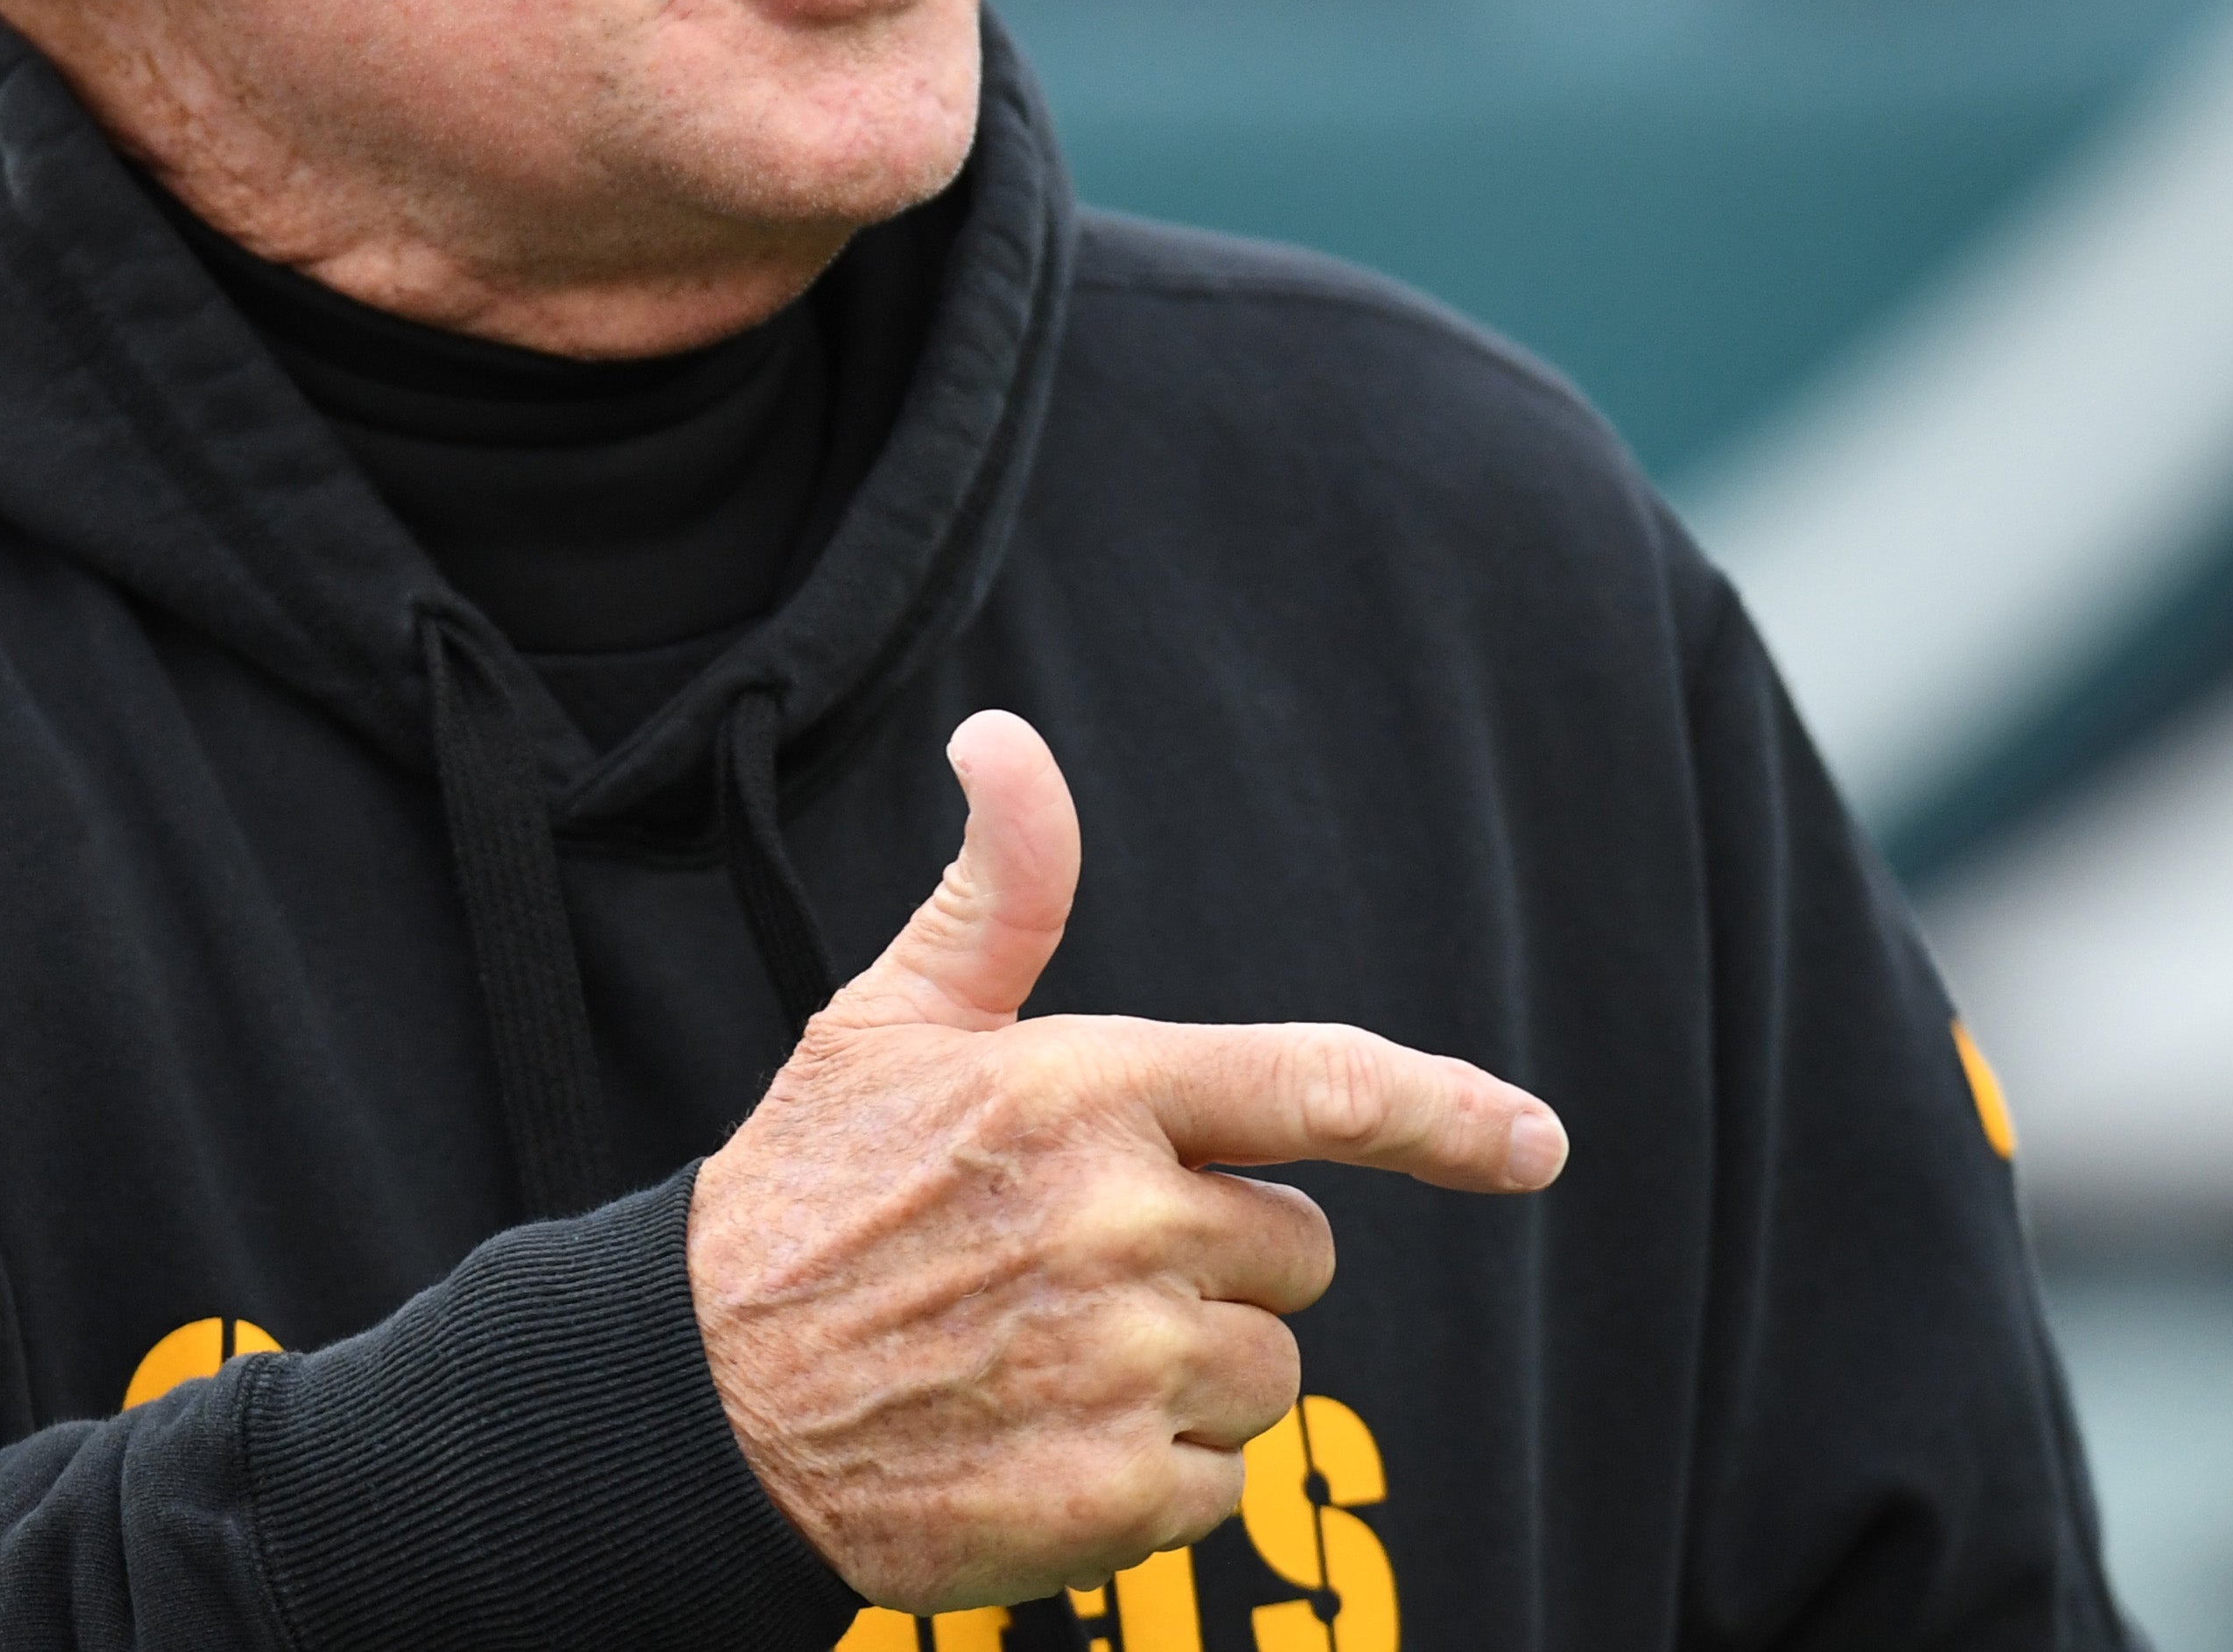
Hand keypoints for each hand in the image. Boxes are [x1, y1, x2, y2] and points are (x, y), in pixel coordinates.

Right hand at [689, 709, 1564, 1612]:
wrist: (697, 1398)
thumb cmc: (806, 1192)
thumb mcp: (889, 1019)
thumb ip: (998, 889)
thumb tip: (1003, 736)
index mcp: (1084, 1092)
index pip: (1312, 1086)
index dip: (1445, 1113)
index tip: (1535, 1140)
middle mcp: (1118, 1224)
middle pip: (1298, 1254)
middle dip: (1221, 1260)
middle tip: (1077, 1261)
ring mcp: (1116, 1366)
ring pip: (1268, 1376)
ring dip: (1185, 1374)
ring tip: (1043, 1353)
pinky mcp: (1106, 1496)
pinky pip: (1216, 1487)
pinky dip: (1145, 1477)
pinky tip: (1033, 1437)